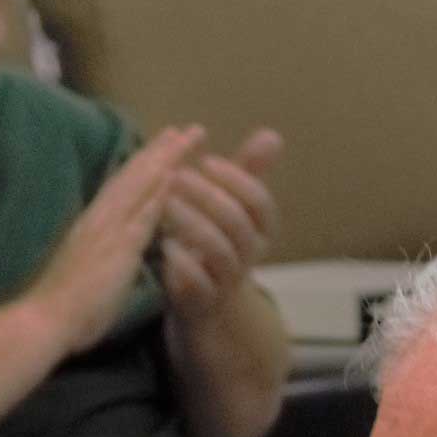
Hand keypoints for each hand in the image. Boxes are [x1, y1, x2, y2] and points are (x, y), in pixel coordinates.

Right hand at [26, 128, 193, 340]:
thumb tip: (121, 243)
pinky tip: (174, 177)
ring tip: (186, 138)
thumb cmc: (64, 305)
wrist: (43, 321)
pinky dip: (157, 194)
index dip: (146, 162)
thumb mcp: (88, 267)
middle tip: (188, 129)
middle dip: (161, 151)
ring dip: (164, 161)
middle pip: (134, 176)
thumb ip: (105, 250)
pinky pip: (141, 215)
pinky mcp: (116, 248)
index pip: (124, 185)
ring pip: (139, 186)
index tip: (168, 143)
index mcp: (93, 224)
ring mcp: (107, 230)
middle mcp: (99, 218)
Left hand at [152, 128, 278, 316]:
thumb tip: (272, 134)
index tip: (205, 159)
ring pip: (218, 250)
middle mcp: (251, 253)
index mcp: (262, 228)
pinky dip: (182, 262)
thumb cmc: (219, 239)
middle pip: (237, 222)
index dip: (235, 179)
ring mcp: (228, 278)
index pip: (259, 200)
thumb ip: (250, 172)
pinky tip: (163, 243)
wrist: (210, 302)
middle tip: (177, 175)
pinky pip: (198, 282)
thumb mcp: (235, 205)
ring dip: (191, 223)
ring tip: (164, 202)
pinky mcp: (204, 299)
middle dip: (207, 196)